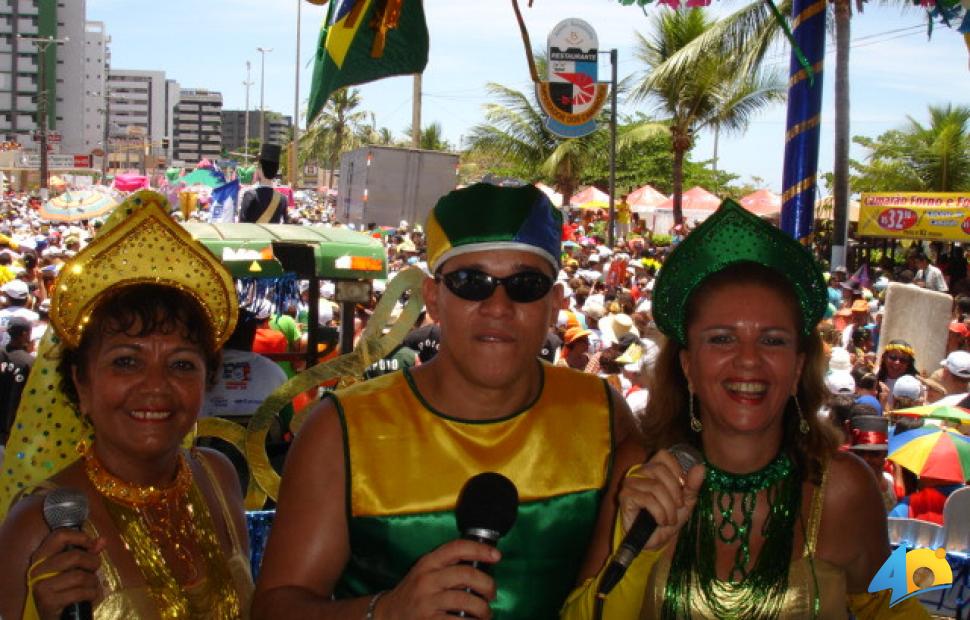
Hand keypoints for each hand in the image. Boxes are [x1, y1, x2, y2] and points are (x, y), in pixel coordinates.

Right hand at [28, 528, 104, 619]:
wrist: (53, 615)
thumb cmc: (64, 587)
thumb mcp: (72, 567)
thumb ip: (87, 553)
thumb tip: (102, 540)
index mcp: (41, 556)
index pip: (59, 535)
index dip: (80, 537)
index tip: (91, 545)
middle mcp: (37, 570)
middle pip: (74, 556)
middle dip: (92, 562)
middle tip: (93, 569)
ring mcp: (41, 586)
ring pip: (79, 576)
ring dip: (92, 581)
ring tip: (91, 585)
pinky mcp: (48, 601)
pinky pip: (80, 592)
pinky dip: (91, 594)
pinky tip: (88, 596)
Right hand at [376, 539, 499, 619]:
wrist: (388, 615)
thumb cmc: (414, 593)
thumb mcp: (426, 572)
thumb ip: (448, 566)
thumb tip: (482, 565)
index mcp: (428, 562)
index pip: (457, 547)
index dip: (480, 549)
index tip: (496, 556)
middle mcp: (427, 579)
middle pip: (466, 574)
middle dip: (487, 584)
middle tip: (491, 594)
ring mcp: (427, 601)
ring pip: (466, 600)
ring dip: (483, 609)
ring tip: (485, 613)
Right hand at [617, 450, 705, 552]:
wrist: (655, 540)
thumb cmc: (668, 518)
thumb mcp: (686, 502)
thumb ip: (692, 485)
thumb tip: (700, 467)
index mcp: (654, 469)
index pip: (663, 455)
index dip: (676, 469)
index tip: (683, 487)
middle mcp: (639, 472)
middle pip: (660, 470)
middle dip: (675, 492)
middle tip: (678, 507)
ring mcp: (630, 483)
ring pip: (655, 487)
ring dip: (668, 508)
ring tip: (670, 520)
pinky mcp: (625, 496)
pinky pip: (647, 499)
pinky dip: (659, 513)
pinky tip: (661, 521)